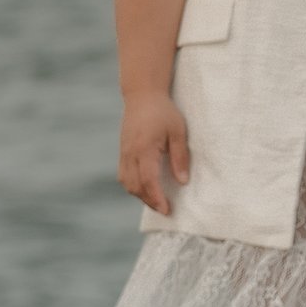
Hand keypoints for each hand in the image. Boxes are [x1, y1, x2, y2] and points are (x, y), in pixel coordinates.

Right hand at [119, 93, 190, 214]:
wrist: (142, 96)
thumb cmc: (163, 112)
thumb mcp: (178, 132)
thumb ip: (180, 157)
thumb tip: (183, 181)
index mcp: (145, 148)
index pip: (148, 180)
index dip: (157, 198)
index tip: (167, 210)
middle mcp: (130, 153)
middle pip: (135, 186)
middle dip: (149, 201)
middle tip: (165, 210)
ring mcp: (124, 153)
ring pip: (127, 183)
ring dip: (140, 195)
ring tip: (156, 201)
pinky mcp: (122, 152)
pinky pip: (124, 175)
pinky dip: (134, 186)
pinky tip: (146, 189)